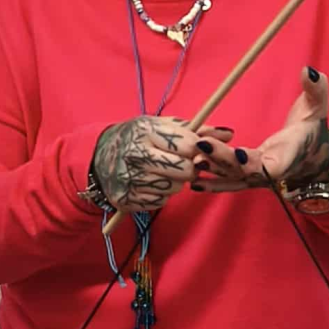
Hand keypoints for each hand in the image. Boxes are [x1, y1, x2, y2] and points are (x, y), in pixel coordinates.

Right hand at [92, 116, 233, 213]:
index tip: (198, 151)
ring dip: (175, 183)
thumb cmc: (138, 138)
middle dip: (190, 169)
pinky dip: (161, 195)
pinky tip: (151, 184)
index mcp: (145, 132)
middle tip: (184, 164)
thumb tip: (229, 134)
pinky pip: (160, 202)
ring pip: (174, 188)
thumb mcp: (162, 126)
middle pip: (184, 170)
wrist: (99, 156)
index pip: (187, 144)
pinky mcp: (126, 198)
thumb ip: (196, 130)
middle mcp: (135, 155)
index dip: (199, 149)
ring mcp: (129, 179)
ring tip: (164, 173)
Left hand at [193, 67, 328, 194]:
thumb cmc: (312, 129)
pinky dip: (213, 183)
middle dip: (221, 159)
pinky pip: (229, 182)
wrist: (313, 154)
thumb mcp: (317, 107)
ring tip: (192, 159)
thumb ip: (316, 89)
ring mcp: (256, 179)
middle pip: (243, 172)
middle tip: (201, 143)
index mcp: (286, 158)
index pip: (269, 167)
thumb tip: (309, 71)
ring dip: (212, 169)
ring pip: (232, 178)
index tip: (238, 152)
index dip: (253, 163)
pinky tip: (194, 181)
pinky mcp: (247, 178)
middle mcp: (269, 173)